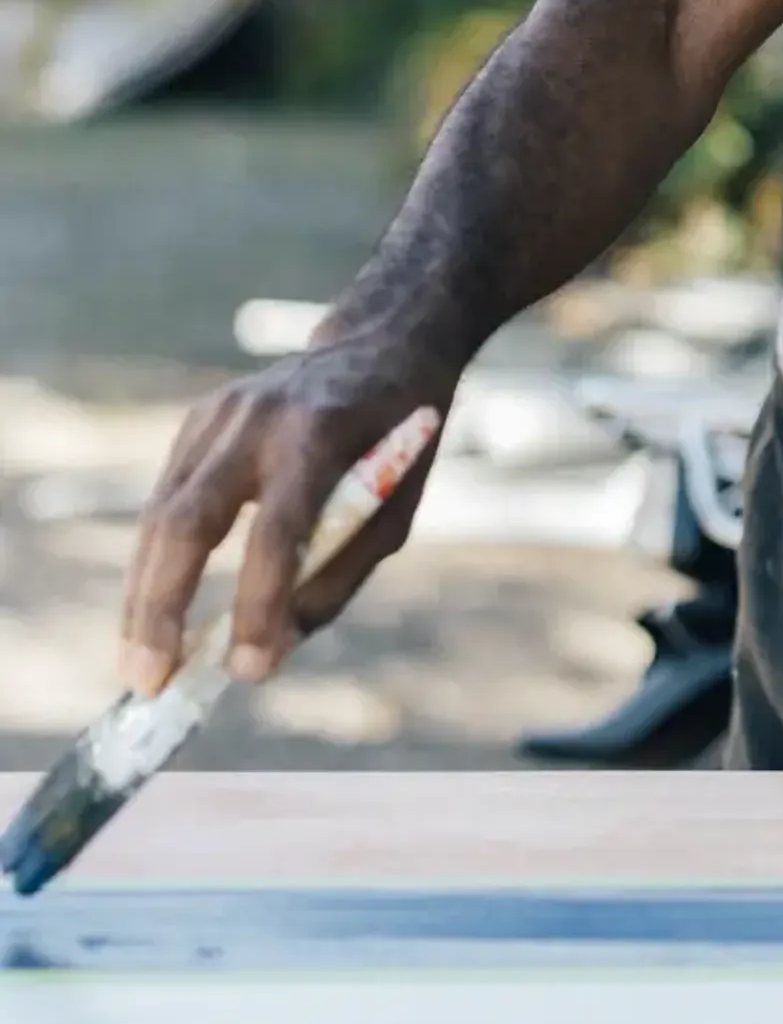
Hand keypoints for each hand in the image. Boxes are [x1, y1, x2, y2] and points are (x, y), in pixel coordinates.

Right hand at [121, 348, 446, 693]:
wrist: (381, 340)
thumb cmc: (400, 436)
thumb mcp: (397, 508)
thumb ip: (337, 574)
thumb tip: (272, 647)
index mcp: (320, 435)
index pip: (278, 529)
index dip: (258, 602)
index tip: (247, 671)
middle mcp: (256, 419)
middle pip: (189, 520)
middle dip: (162, 606)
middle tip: (149, 683)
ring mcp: (217, 415)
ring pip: (161, 514)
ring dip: (143, 595)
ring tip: (141, 668)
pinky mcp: (196, 422)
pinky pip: (167, 500)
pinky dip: (155, 561)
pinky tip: (151, 613)